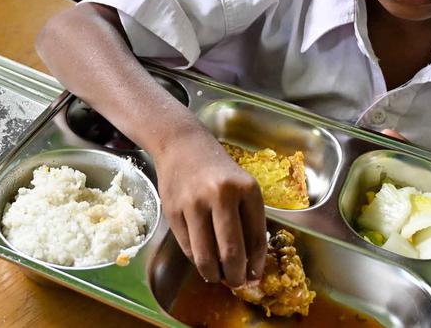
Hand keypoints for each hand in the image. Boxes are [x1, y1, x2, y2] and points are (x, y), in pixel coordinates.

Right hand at [151, 125, 265, 287]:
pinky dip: (196, 259)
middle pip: (231, 251)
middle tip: (236, 284)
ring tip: (218, 276)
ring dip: (213, 274)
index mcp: (246, 189)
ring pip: (205, 255)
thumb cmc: (218, 170)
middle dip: (235, 276)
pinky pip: (187, 247)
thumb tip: (250, 264)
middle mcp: (221, 195)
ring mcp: (194, 203)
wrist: (182, 145)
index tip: (255, 277)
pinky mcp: (173, 210)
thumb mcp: (242, 186)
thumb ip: (248, 220)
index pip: (256, 238)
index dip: (257, 264)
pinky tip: (202, 259)